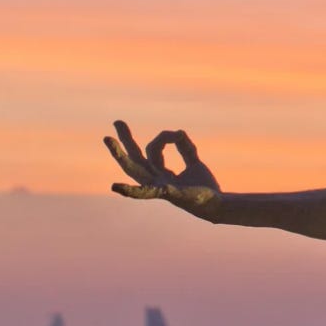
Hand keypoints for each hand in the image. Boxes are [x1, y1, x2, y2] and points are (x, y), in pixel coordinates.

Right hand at [104, 120, 221, 216]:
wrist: (217, 204)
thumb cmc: (203, 186)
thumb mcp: (194, 162)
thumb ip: (186, 147)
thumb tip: (179, 132)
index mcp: (160, 173)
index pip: (153, 150)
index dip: (166, 137)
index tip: (179, 134)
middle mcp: (155, 180)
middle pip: (135, 158)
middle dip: (126, 140)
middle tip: (117, 121)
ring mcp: (159, 187)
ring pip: (135, 170)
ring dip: (121, 155)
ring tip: (108, 140)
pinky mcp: (168, 194)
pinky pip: (146, 192)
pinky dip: (131, 190)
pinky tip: (115, 187)